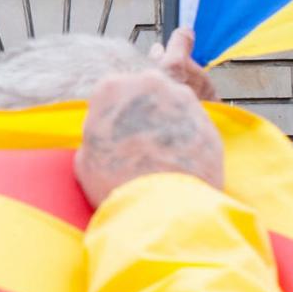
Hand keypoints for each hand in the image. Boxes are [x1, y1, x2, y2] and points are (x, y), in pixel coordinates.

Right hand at [75, 32, 224, 206]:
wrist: (161, 208)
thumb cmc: (116, 184)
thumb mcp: (86, 159)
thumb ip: (96, 137)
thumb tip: (104, 139)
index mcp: (111, 87)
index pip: (111, 91)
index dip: (113, 114)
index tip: (115, 132)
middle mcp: (149, 82)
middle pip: (145, 90)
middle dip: (143, 110)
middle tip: (141, 141)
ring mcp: (182, 98)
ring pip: (173, 103)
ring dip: (168, 121)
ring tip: (163, 153)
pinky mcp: (206, 118)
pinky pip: (194, 122)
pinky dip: (188, 136)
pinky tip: (181, 160)